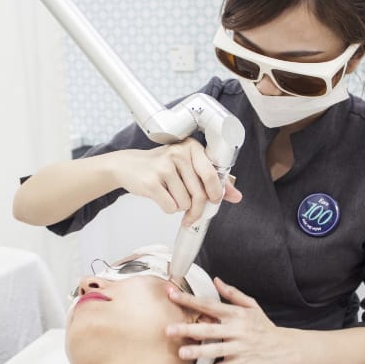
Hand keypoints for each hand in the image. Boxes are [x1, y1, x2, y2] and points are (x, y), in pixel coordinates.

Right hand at [115, 139, 241, 225]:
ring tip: (171, 195)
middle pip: (199, 194)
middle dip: (197, 210)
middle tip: (192, 216)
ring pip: (185, 203)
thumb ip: (212, 180)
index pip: (211, 175)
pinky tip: (161, 197)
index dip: (216, 193)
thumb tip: (236, 196)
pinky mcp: (151, 183)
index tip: (214, 201)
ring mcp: (163, 167)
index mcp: (191, 147)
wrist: (128, 166)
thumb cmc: (162, 167)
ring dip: (180, 207)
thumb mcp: (188, 166)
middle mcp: (178, 154)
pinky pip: (170, 207)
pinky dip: (168, 208)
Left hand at [164, 277, 287, 363]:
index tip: (173, 295)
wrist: (283, 346)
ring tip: (181, 353)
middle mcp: (236, 330)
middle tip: (169, 329)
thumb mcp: (251, 306)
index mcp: (236, 314)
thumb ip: (232, 293)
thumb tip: (217, 281)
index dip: (190, 300)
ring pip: (215, 349)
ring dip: (197, 351)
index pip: (209, 304)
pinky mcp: (240, 362)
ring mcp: (238, 347)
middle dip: (188, 329)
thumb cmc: (264, 326)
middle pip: (209, 328)